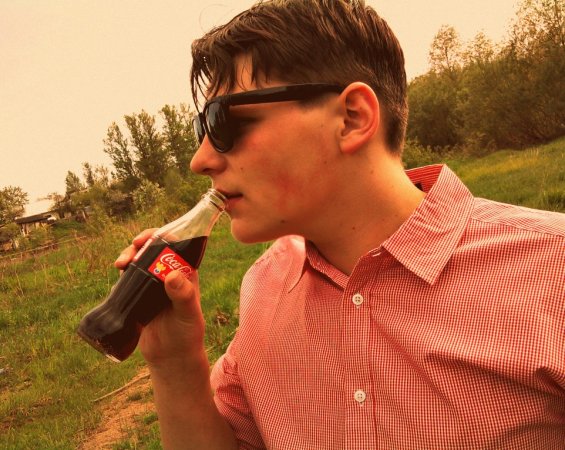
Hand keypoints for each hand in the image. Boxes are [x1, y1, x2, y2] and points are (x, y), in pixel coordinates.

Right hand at [114, 229, 207, 369]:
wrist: (171, 357)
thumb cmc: (187, 335)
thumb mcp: (188, 315)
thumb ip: (183, 296)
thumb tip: (171, 275)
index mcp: (186, 273)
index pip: (175, 245)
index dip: (160, 236)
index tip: (146, 239)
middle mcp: (170, 275)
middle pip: (154, 250)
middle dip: (140, 244)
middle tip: (130, 250)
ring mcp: (154, 285)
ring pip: (140, 261)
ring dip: (129, 256)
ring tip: (120, 264)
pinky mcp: (141, 296)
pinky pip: (131, 277)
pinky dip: (124, 272)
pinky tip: (118, 274)